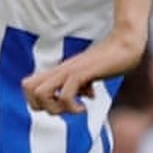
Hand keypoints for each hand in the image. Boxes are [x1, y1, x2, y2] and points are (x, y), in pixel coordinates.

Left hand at [22, 33, 144, 114]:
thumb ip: (84, 84)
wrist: (125, 44)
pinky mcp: (81, 72)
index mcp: (59, 71)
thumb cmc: (111, 59)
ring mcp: (69, 70)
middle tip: (63, 108)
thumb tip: (86, 95)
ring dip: (55, 108)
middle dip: (42, 107)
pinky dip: (72, 107)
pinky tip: (84, 107)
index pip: (27, 85)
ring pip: (41, 93)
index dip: (36, 101)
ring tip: (74, 108)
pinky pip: (64, 94)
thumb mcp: (92, 75)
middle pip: (27, 88)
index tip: (56, 104)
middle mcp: (60, 70)